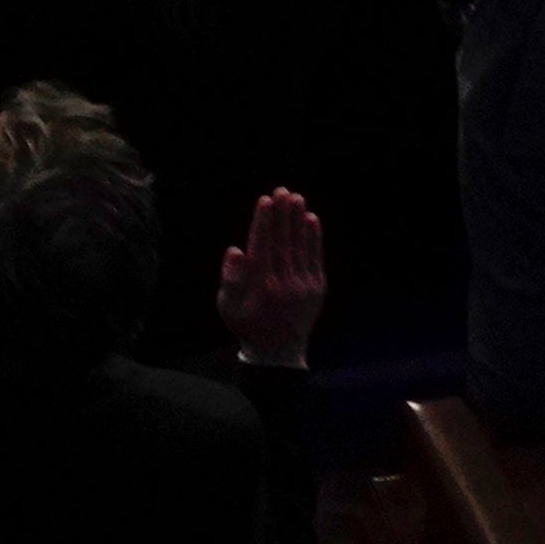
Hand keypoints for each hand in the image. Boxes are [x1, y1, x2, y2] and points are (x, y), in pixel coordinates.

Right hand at [215, 190, 327, 365]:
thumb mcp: (227, 305)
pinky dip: (314, 238)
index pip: (263, 245)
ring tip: (298, 198)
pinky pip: (315, 258)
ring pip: (301, 247)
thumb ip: (230, 277)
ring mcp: (304, 287)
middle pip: (284, 241)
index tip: (265, 200)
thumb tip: (236, 249)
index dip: (264, 221)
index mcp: (261, 286)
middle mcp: (285, 285)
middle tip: (283, 190)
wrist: (278, 352)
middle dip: (283, 214)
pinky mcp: (317, 289)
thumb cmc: (246, 323)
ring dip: (299, 220)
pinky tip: (312, 220)